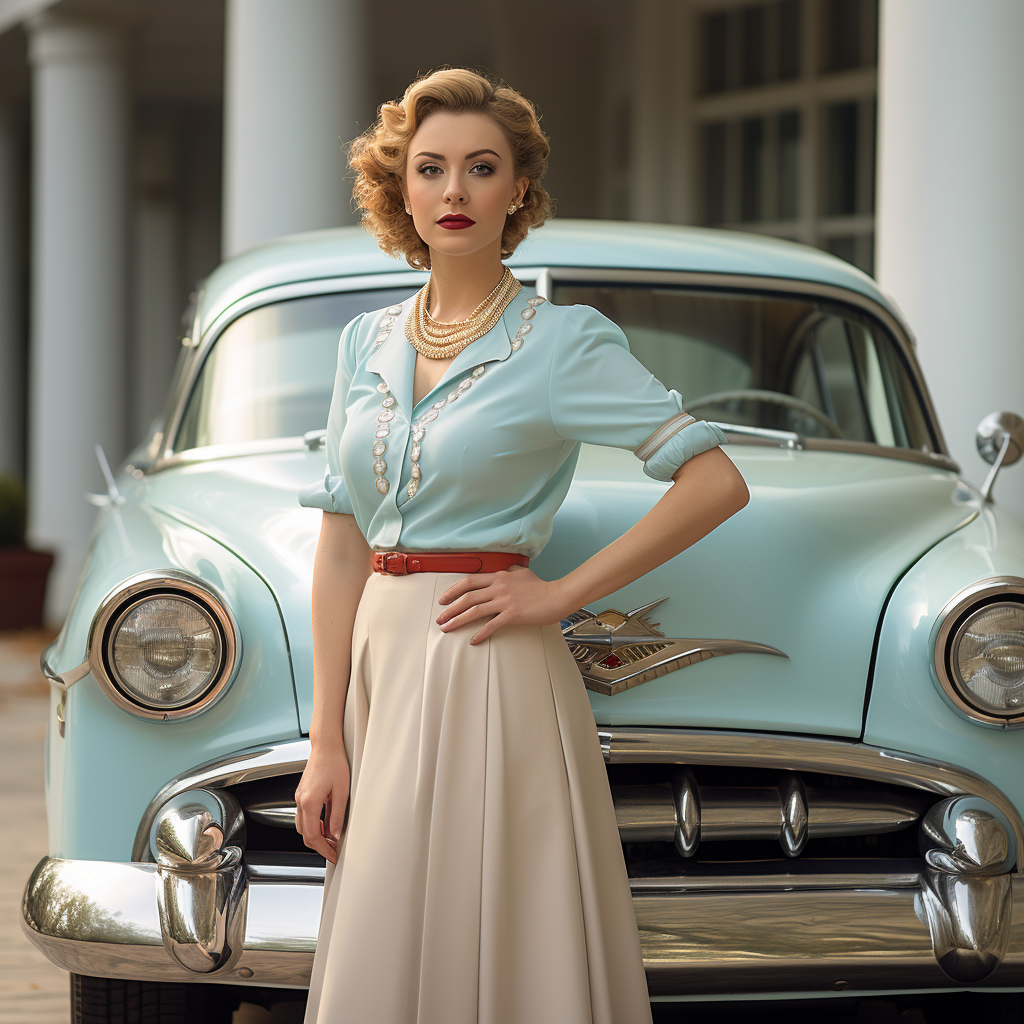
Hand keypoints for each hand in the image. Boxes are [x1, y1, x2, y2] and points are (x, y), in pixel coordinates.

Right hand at [294, 744, 349, 864]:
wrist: (326, 746)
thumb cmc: (334, 763)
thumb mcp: (341, 792)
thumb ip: (337, 816)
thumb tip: (336, 835)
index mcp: (309, 802)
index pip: (313, 836)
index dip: (324, 849)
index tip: (333, 855)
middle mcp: (300, 801)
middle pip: (305, 834)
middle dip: (319, 846)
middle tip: (333, 851)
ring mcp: (299, 797)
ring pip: (302, 826)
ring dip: (315, 836)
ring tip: (331, 839)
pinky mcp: (302, 794)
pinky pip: (304, 816)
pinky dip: (312, 825)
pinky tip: (325, 825)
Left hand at [436, 565, 571, 643]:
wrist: (558, 596)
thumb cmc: (542, 587)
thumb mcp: (523, 573)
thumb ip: (511, 570)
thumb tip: (506, 569)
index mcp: (500, 577)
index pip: (470, 581)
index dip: (453, 590)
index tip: (444, 599)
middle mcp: (499, 587)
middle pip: (468, 597)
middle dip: (450, 608)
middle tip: (440, 617)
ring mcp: (505, 601)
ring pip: (475, 611)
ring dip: (458, 620)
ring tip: (447, 628)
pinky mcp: (513, 614)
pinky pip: (492, 625)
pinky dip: (480, 633)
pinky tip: (473, 640)